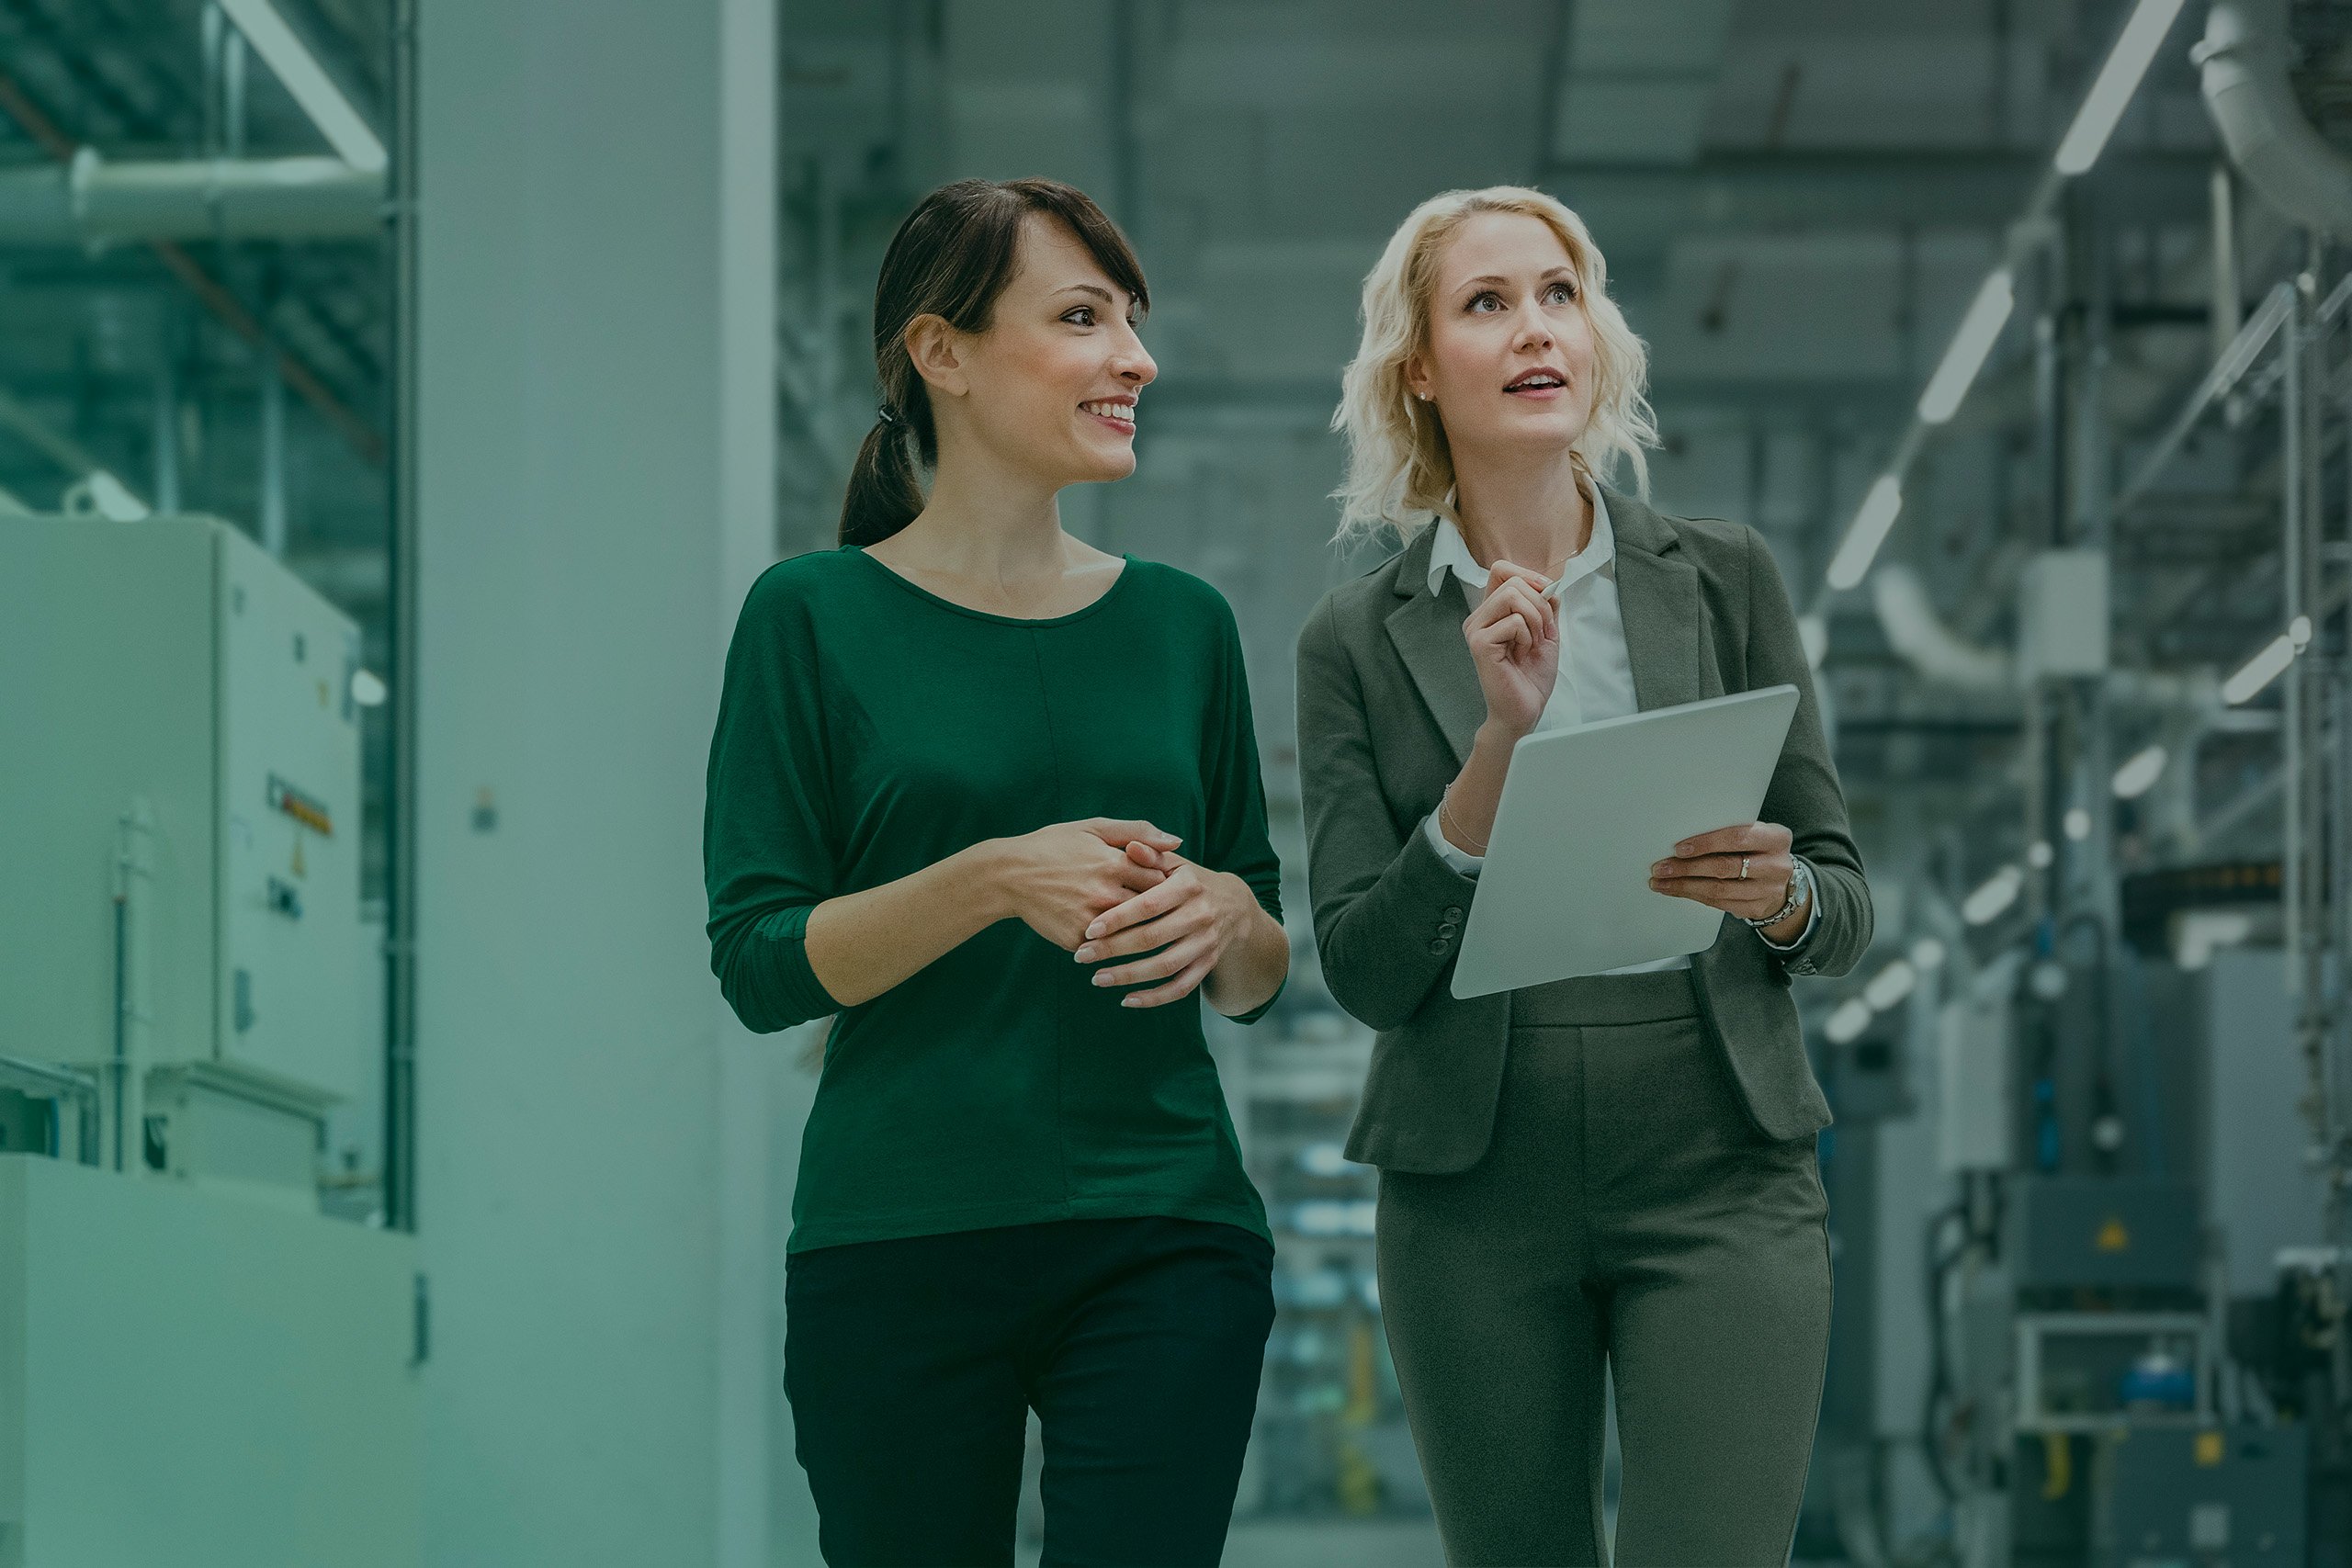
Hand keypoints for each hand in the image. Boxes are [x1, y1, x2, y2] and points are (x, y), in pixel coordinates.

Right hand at [992, 818, 1178, 951]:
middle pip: (1151, 910)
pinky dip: (1112, 943)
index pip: (1162, 880)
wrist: (1008, 875)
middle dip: (1157, 910)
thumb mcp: (1094, 828)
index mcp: (1115, 863)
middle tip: (1160, 909)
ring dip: (1139, 929)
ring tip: (1139, 924)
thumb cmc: (1054, 846)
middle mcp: (1105, 893)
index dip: (1164, 883)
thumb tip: (1178, 841)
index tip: (1161, 885)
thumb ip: (1138, 832)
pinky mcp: (1076, 940)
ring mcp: (1091, 920)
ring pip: (1133, 933)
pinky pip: (1106, 947)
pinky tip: (1112, 937)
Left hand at [1073, 846, 1256, 1007]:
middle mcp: (1201, 915)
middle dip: (1113, 950)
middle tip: (1082, 956)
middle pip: (1153, 938)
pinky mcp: (1208, 963)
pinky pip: (1181, 987)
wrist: (1234, 905)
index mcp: (1189, 886)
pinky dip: (1155, 998)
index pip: (1148, 905)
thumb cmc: (1191, 880)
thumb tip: (1130, 847)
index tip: (1089, 929)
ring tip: (1097, 979)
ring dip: (1129, 976)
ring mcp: (1206, 942)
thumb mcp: (1175, 863)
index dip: (1118, 918)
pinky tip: (1127, 1000)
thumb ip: (1151, 855)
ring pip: (1165, 966)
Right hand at [1464, 561, 1559, 737]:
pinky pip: (1514, 621)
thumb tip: (1550, 583)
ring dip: (1535, 619)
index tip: (1546, 594)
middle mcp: (1479, 617)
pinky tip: (1521, 654)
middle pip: (1512, 581)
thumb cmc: (1531, 676)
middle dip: (1540, 605)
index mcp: (1491, 612)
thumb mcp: (1546, 631)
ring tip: (1531, 644)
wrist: (1526, 710)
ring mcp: (1476, 629)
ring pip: (1512, 595)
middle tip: (1540, 633)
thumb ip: (1547, 605)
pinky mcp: (1480, 643)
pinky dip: (1527, 636)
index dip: (1528, 575)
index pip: (1501, 570)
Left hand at [1648, 821, 1806, 937]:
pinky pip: (1719, 903)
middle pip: (1724, 867)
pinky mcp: (1757, 908)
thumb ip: (1729, 832)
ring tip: (1662, 881)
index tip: (1679, 848)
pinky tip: (1677, 890)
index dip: (1706, 843)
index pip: (1738, 837)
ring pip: (1719, 890)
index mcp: (1776, 838)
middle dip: (1687, 867)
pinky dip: (1694, 896)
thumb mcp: (1755, 834)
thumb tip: (1683, 838)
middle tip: (1662, 867)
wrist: (1781, 881)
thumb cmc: (1759, 851)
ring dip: (1684, 886)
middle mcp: (1776, 865)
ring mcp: (1768, 890)